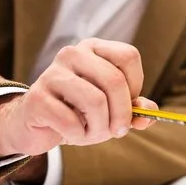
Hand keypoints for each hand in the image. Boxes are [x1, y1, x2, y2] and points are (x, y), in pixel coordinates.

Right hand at [0, 39, 156, 160]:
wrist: (35, 125)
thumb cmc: (78, 112)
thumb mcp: (111, 109)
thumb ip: (134, 109)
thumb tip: (150, 114)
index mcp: (94, 49)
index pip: (128, 56)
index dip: (135, 85)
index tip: (129, 105)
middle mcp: (73, 54)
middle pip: (114, 80)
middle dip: (122, 114)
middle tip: (118, 131)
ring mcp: (52, 73)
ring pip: (95, 101)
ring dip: (100, 128)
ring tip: (93, 134)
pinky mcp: (37, 97)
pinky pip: (71, 121)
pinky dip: (78, 135)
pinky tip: (72, 134)